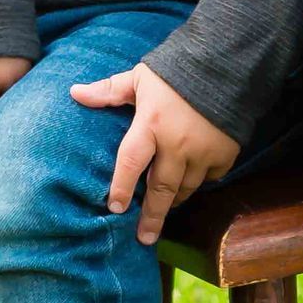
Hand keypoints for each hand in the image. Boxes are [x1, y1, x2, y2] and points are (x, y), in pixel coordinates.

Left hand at [70, 62, 240, 245]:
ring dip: (173, 199)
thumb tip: (74, 93)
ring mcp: (203, 152)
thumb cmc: (176, 70)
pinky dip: (199, 181)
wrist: (227, 63)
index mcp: (151, 123)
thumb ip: (110, 91)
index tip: (115, 208)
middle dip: (152, 216)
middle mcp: (177, 144)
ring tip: (164, 209)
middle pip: (161, 189)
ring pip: (185, 187)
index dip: (121, 187)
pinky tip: (190, 180)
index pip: (131, 162)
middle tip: (144, 238)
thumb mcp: (140, 77)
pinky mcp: (225, 154)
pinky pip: (209, 177)